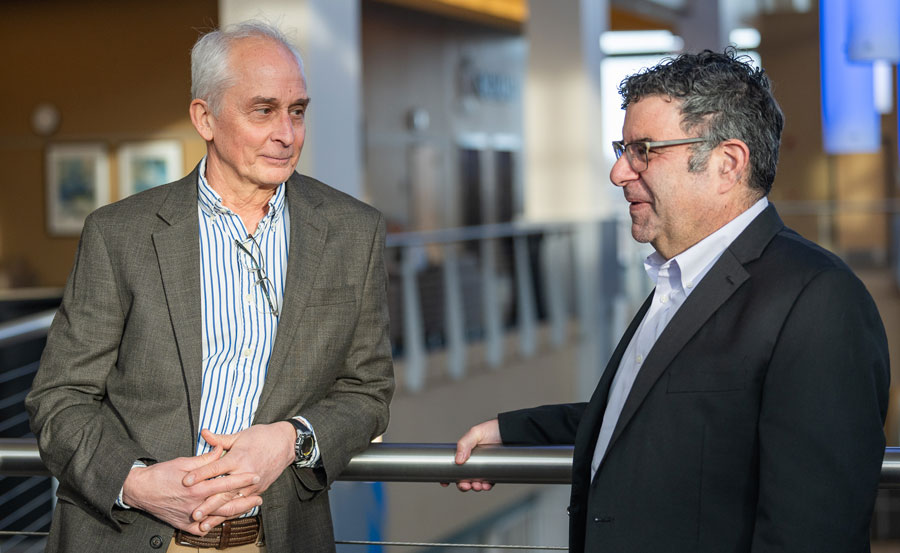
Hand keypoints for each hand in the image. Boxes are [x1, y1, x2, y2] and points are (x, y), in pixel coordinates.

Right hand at [122, 446, 261, 534]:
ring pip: (218, 517)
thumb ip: (206, 459)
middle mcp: (195, 504)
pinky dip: (216, 524)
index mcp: (197, 487)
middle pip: (226, 503)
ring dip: (235, 512)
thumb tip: (221, 449)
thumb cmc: (161, 474)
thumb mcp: (184, 462)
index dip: (242, 479)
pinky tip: (226, 520)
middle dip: (244, 499)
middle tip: (259, 496)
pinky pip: (204, 528)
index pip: (226, 483)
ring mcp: (190, 517)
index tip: (255, 475)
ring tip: (249, 507)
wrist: (140, 490)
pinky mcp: (184, 525)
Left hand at [182, 423, 295, 521]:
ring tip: (205, 523)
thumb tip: (203, 433)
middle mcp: (246, 472)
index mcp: (239, 457)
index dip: (200, 474)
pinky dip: (231, 513)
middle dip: (208, 504)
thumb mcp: (240, 435)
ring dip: (218, 514)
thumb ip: (220, 439)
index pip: (216, 467)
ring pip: (233, 502)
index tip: (186, 481)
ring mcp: (254, 484)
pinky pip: (243, 504)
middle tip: (194, 513)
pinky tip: (220, 520)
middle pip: (224, 491)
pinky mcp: (259, 490)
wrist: (285, 443)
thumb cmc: (261, 437)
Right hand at [443, 419, 500, 491]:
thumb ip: (464, 444)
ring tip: (477, 485)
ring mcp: (484, 467)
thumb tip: (458, 460)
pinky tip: (486, 485)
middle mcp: (473, 462)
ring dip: (474, 487)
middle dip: (462, 485)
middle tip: (465, 485)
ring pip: (475, 482)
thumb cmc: (492, 429)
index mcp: (465, 453)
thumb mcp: (476, 433)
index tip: (444, 483)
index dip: (447, 476)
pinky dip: (486, 486)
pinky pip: (488, 482)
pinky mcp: (494, 471)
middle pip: (463, 478)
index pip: (453, 466)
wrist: (511, 431)